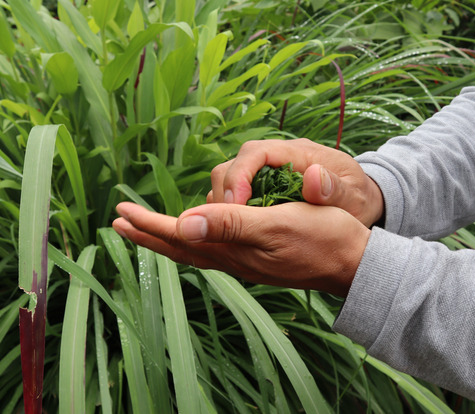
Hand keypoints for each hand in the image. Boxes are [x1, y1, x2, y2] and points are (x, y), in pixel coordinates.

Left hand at [112, 201, 370, 296]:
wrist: (355, 262)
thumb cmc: (322, 237)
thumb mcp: (277, 224)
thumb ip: (230, 224)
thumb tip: (184, 223)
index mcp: (234, 249)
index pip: (182, 236)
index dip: (150, 225)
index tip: (122, 213)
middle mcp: (234, 258)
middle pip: (181, 247)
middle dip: (149, 234)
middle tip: (119, 223)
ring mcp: (246, 261)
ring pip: (196, 249)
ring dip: (168, 237)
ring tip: (148, 228)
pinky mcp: (259, 258)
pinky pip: (214, 250)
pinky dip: (195, 241)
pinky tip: (196, 236)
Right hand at [208, 139, 384, 226]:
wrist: (361, 202)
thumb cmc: (358, 200)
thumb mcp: (353, 198)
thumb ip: (335, 190)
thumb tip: (312, 176)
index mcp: (298, 152)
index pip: (256, 153)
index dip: (239, 176)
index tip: (236, 206)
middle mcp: (278, 156)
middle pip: (235, 163)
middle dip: (226, 191)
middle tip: (225, 223)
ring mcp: (268, 171)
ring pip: (230, 177)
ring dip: (223, 202)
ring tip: (226, 229)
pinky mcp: (263, 185)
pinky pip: (236, 192)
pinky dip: (229, 209)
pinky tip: (233, 231)